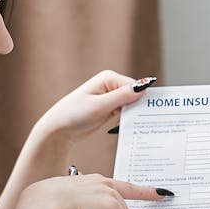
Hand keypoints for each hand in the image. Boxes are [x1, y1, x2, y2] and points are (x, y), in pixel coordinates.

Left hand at [34, 70, 150, 143]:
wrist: (58, 130)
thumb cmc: (74, 115)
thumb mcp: (100, 106)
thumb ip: (122, 96)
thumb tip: (144, 86)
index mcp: (109, 78)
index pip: (136, 86)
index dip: (143, 99)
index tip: (151, 114)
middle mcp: (111, 85)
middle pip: (135, 95)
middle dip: (140, 107)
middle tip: (150, 123)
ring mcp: (110, 97)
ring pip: (132, 105)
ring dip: (135, 115)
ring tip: (142, 127)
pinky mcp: (109, 109)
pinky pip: (125, 112)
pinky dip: (129, 119)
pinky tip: (133, 128)